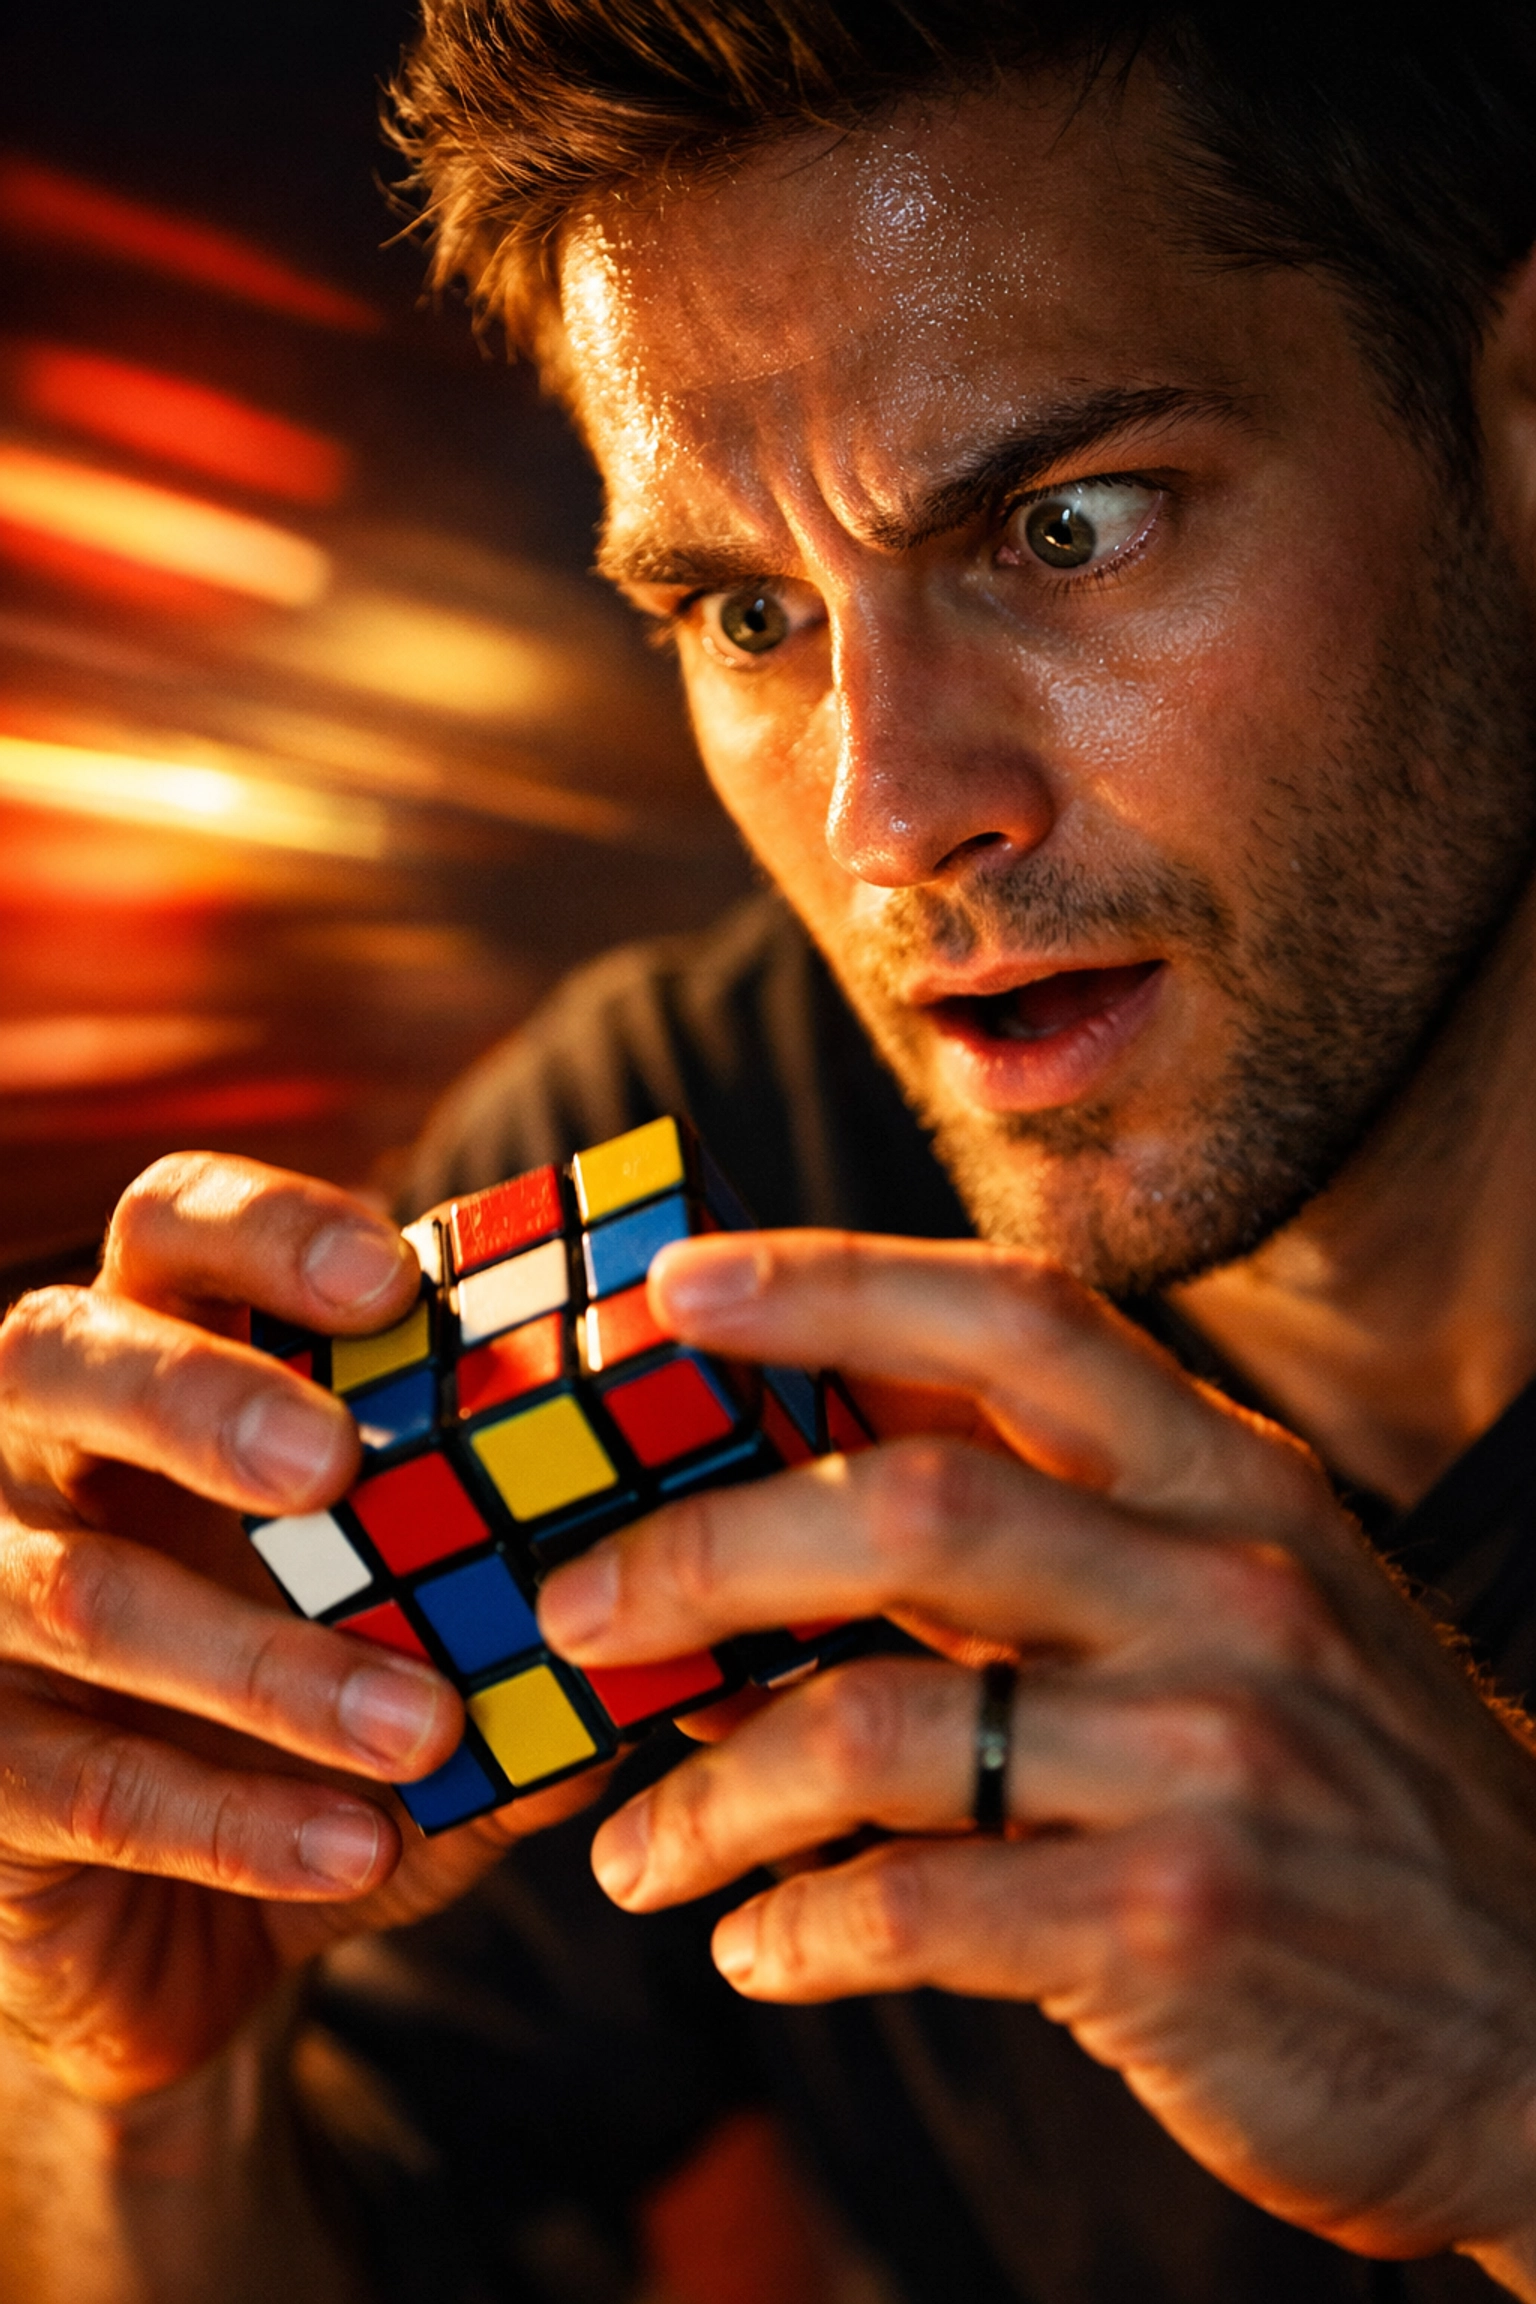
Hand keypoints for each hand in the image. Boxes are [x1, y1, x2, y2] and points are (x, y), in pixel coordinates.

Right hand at [0, 1154, 598, 2105]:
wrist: (169, 1941)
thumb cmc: (312, 1726)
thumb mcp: (421, 1634)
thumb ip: (519, 1578)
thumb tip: (690, 1564)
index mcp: (159, 1366)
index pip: (168, 1230)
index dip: (263, 1230)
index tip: (388, 1276)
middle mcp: (38, 1456)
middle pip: (56, 1358)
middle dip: (193, 1398)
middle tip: (333, 1462)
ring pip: (77, 1592)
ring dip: (267, 1662)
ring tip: (427, 1724)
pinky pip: (80, 1785)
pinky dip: (232, 1820)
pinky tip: (360, 1848)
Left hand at [537, 1230, 1535, 2276]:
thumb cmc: (1337, 1788)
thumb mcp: (1243, 1603)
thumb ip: (1055, 1521)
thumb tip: (806, 1447)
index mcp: (1231, 1481)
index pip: (1014, 1321)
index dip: (827, 1286)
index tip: (667, 1290)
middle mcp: (1230, 1589)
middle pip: (916, 1502)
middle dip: (706, 1546)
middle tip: (575, 1607)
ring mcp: (1211, 1758)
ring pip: (885, 1726)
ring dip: (714, 1787)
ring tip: (630, 1846)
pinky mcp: (1182, 1928)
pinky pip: (920, 1910)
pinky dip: (797, 1925)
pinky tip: (753, 1944)